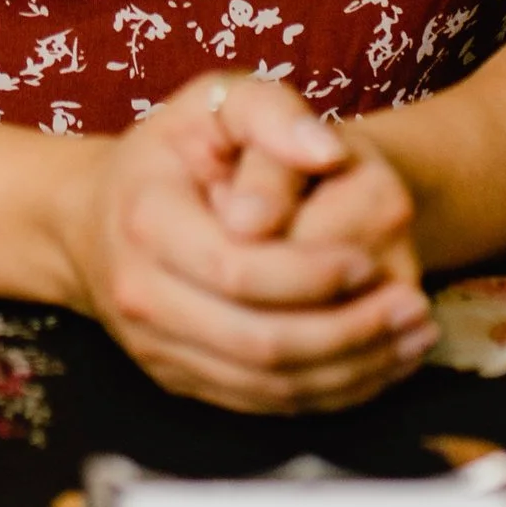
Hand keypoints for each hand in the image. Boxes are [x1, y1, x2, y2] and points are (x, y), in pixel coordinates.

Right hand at [54, 74, 434, 413]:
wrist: (91, 217)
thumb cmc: (171, 151)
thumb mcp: (215, 101)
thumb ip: (271, 111)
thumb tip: (325, 151)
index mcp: (148, 221)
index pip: (238, 270)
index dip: (311, 274)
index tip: (370, 261)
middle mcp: (143, 295)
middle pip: (258, 341)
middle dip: (348, 332)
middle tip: (414, 310)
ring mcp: (158, 348)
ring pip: (266, 386)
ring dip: (352, 370)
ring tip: (413, 338)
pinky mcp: (179, 380)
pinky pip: (262, 405)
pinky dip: (328, 393)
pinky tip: (379, 363)